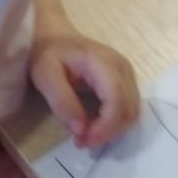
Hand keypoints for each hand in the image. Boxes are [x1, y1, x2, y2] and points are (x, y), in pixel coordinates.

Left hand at [29, 30, 140, 147]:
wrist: (55, 35)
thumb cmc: (48, 53)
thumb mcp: (46, 76)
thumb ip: (62, 102)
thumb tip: (80, 131)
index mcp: (104, 62)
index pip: (117, 101)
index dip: (104, 127)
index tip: (82, 140)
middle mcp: (122, 67)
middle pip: (129, 109)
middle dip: (108, 132)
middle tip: (81, 142)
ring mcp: (127, 73)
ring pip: (132, 111)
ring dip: (113, 130)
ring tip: (86, 135)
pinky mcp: (125, 80)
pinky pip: (128, 107)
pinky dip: (114, 123)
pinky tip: (94, 125)